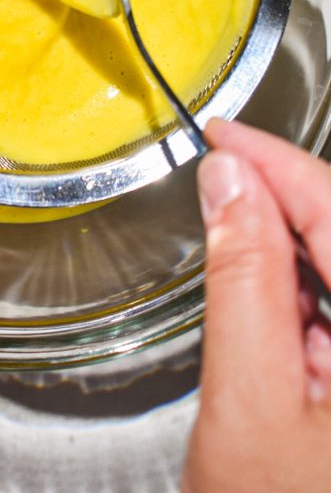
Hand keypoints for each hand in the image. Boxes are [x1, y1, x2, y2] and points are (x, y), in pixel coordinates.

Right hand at [182, 119, 330, 492]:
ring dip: (302, 250)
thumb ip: (243, 280)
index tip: (223, 134)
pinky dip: (317, 298)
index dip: (278, 162)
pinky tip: (282, 310)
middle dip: (289, 202)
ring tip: (241, 253)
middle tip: (221, 179)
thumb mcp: (250, 403)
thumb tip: (229, 184)